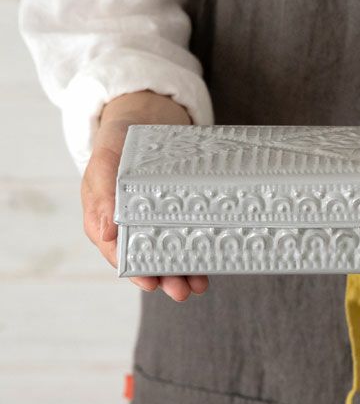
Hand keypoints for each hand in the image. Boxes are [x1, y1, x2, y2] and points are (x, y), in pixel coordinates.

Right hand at [81, 90, 208, 300]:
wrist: (146, 111)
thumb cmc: (120, 136)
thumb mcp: (106, 156)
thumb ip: (101, 190)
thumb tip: (107, 234)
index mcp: (106, 215)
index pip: (119, 251)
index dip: (135, 270)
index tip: (150, 284)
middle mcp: (132, 220)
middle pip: (148, 257)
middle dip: (165, 277)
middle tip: (183, 291)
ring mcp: (158, 214)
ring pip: (170, 249)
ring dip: (184, 270)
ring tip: (200, 285)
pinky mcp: (181, 205)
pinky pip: (189, 230)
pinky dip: (199, 245)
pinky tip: (214, 258)